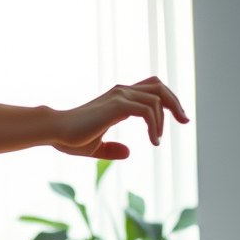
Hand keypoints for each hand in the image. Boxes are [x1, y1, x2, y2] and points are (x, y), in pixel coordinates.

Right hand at [52, 76, 189, 159]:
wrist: (55, 131)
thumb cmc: (69, 138)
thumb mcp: (95, 147)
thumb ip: (112, 149)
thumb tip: (129, 153)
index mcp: (117, 98)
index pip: (150, 89)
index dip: (167, 100)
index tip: (177, 119)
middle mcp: (120, 92)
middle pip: (159, 86)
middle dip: (175, 102)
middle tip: (184, 121)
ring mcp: (119, 96)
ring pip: (157, 98)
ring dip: (164, 120)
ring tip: (157, 140)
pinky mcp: (117, 106)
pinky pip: (148, 110)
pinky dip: (155, 125)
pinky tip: (153, 141)